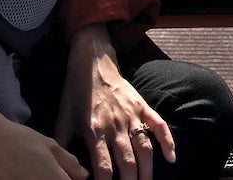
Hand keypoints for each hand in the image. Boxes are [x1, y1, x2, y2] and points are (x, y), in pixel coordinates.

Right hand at [0, 59, 86, 179]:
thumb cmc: (17, 140)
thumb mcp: (48, 145)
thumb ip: (69, 163)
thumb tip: (82, 176)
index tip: (65, 175)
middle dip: (54, 179)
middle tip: (44, 170)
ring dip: (36, 179)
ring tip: (25, 168)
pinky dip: (18, 179)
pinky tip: (13, 173)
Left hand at [55, 25, 176, 179]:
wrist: (92, 62)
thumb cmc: (76, 93)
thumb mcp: (63, 119)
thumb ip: (61, 146)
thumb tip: (62, 169)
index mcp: (94, 130)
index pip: (103, 167)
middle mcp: (115, 125)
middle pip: (127, 162)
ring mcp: (131, 115)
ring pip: (144, 148)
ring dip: (147, 170)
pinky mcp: (142, 106)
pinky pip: (158, 125)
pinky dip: (168, 141)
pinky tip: (171, 158)